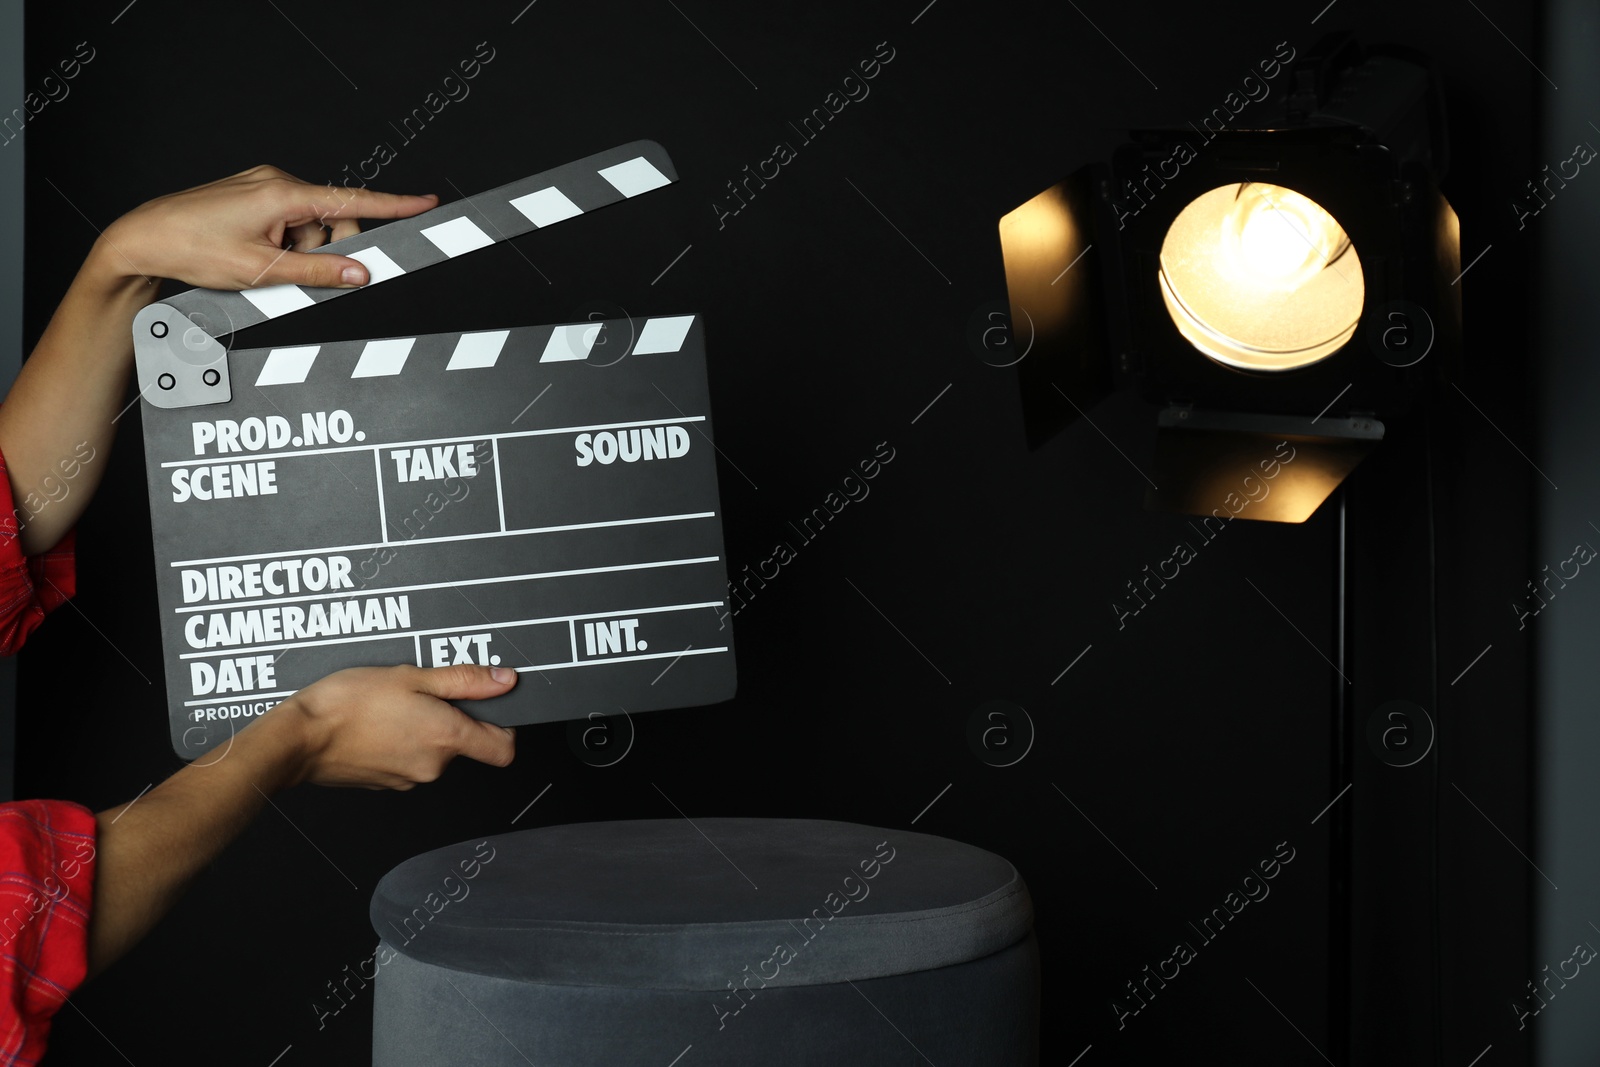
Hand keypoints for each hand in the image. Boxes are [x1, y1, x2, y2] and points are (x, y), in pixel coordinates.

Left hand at [95, 164, 438, 290]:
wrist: (143, 240)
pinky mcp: (254, 196)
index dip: (394, 204)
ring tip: (263, 266)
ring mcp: (264, 187)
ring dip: (300, 252)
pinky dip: (284, 245)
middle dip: (326, 251)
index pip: (352, 200)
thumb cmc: (192, 249)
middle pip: (333, 220)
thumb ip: (318, 273)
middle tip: (295, 275)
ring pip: (311, 227)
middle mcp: (277, 182)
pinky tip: (256, 256)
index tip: (426, 203)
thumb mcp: (261, 272)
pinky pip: (289, 223)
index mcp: (283, 194)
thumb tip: (360, 274)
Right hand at [272, 664, 518, 789]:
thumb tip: (504, 681)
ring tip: (393, 704)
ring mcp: (409, 779)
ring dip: (422, 727)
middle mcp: (433, 766)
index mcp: (447, 738)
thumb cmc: (348, 704)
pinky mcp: (386, 783)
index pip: (504, 749)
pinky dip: (401, 740)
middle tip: (422, 691)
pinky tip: (378, 722)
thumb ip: (464, 681)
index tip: (491, 706)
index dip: (505, 726)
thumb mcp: (412, 675)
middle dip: (450, 717)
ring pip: (433, 751)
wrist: (300, 738)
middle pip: (464, 744)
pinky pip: (408, 759)